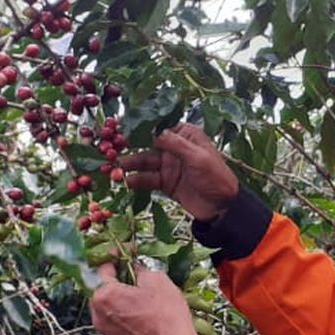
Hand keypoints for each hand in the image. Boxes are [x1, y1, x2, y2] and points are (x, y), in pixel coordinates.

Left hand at [89, 263, 203, 334]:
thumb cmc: (166, 315)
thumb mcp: (157, 280)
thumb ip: (139, 269)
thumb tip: (135, 269)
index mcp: (103, 295)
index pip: (102, 267)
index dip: (115, 256)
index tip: (124, 252)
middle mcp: (97, 314)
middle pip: (101, 289)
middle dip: (115, 278)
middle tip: (131, 272)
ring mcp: (104, 331)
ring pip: (107, 306)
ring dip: (118, 297)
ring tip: (138, 293)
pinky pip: (113, 322)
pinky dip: (122, 314)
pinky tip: (139, 312)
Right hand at [120, 123, 238, 221]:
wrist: (223, 207)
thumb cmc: (216, 176)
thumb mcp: (198, 157)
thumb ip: (176, 144)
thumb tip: (155, 131)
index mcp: (185, 135)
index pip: (159, 127)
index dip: (140, 127)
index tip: (121, 127)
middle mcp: (175, 148)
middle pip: (148, 145)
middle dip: (130, 148)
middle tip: (111, 150)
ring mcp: (169, 165)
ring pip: (145, 162)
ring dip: (130, 165)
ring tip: (114, 169)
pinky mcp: (165, 183)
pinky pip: (147, 179)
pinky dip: (136, 180)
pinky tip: (125, 182)